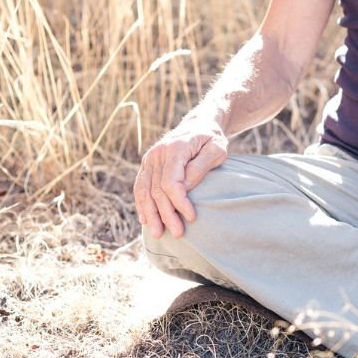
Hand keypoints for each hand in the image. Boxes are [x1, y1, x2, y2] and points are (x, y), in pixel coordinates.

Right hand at [133, 116, 228, 238]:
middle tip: (178, 233)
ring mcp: (150, 159)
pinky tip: (145, 220)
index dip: (179, 202)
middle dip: (166, 214)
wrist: (198, 124)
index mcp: (175, 148)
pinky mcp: (147, 164)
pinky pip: (140, 187)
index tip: (192, 217)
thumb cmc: (211, 138)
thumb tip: (185, 188)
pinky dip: (141, 204)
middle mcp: (157, 153)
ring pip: (144, 191)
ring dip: (151, 214)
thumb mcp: (216, 149)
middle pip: (157, 190)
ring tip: (158, 234)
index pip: (171, 182)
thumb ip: (201, 167)